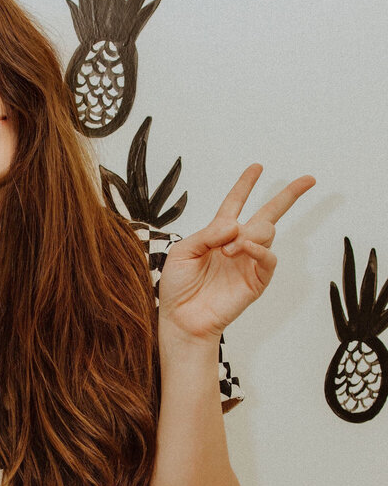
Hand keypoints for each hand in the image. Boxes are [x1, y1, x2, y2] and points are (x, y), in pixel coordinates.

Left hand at [157, 164, 315, 342]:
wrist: (181, 318)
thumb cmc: (178, 286)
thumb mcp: (182, 252)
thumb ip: (206, 234)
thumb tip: (234, 223)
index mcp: (217, 234)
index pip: (235, 203)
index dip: (245, 185)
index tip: (257, 167)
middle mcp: (237, 245)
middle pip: (268, 214)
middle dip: (288, 195)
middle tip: (308, 179)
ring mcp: (248, 262)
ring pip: (267, 232)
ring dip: (249, 234)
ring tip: (227, 250)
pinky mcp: (256, 281)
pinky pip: (268, 259)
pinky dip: (259, 249)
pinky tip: (243, 248)